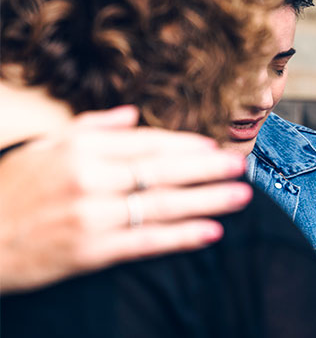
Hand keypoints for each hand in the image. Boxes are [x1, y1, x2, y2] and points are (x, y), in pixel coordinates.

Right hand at [0, 105, 252, 293]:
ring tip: (241, 196)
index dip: (186, 144)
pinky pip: (146, 241)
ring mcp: (91, 215)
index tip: (215, 145)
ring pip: (161, 204)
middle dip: (208, 168)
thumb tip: (133, 114)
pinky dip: (181, 236)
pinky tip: (211, 231)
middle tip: (242, 166)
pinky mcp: (89, 251)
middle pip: (162, 170)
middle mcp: (89, 177)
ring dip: (207, 200)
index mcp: (81, 147)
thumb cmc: (12, 190)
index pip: (146, 142)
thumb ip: (92, 128)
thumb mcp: (45, 146)